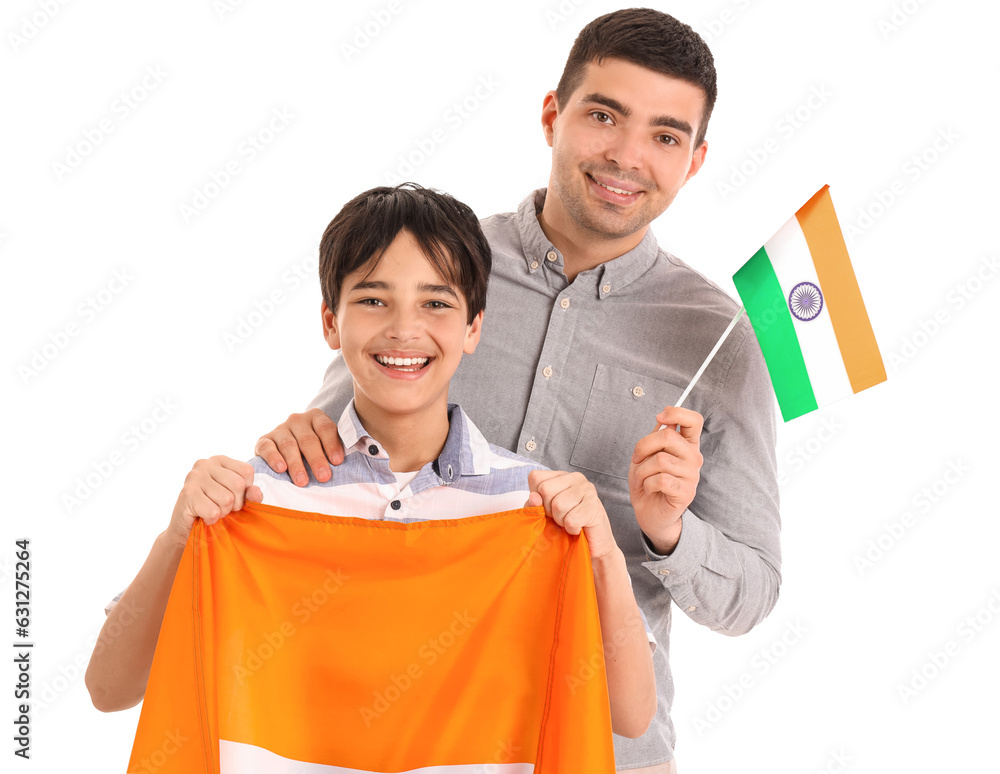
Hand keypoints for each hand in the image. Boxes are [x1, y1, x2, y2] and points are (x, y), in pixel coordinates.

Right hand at [167, 456, 262, 545]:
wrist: (186, 529)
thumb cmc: (214, 509)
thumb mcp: (237, 500)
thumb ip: (249, 494)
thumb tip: (256, 493)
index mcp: (219, 460)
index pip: (247, 471)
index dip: (245, 490)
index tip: (232, 497)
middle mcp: (205, 464)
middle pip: (238, 484)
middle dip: (235, 504)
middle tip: (221, 508)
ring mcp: (194, 477)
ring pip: (227, 499)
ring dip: (222, 512)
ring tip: (211, 511)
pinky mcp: (186, 494)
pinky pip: (214, 511)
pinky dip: (211, 520)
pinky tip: (202, 517)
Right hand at [254, 408, 343, 486]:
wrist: (284, 450)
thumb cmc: (314, 451)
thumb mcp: (325, 446)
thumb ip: (334, 452)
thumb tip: (346, 468)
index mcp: (316, 417)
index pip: (325, 428)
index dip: (332, 444)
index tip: (337, 462)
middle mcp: (297, 420)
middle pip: (308, 439)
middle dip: (316, 459)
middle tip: (323, 477)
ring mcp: (280, 429)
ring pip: (289, 445)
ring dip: (296, 464)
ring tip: (303, 481)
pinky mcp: (263, 440)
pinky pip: (267, 448)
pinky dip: (274, 458)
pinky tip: (281, 469)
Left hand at [525, 470, 617, 560]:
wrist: (591, 548)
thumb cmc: (565, 529)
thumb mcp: (543, 515)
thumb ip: (534, 505)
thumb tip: (534, 497)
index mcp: (560, 476)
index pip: (535, 477)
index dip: (537, 498)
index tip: (549, 508)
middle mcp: (575, 478)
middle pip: (545, 489)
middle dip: (549, 510)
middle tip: (561, 517)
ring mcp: (587, 490)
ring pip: (558, 505)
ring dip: (561, 521)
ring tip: (570, 522)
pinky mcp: (595, 506)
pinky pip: (571, 520)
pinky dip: (572, 529)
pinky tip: (579, 528)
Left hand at [628, 406, 704, 553]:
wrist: (650, 513)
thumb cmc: (648, 482)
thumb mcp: (648, 455)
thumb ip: (656, 437)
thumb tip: (662, 420)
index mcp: (686, 444)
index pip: (694, 420)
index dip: (676, 413)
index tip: (659, 418)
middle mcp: (693, 457)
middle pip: (669, 436)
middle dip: (643, 446)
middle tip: (636, 459)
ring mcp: (692, 475)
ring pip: (660, 460)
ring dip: (642, 470)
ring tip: (642, 479)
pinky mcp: (685, 492)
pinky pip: (660, 479)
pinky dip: (647, 484)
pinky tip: (649, 489)